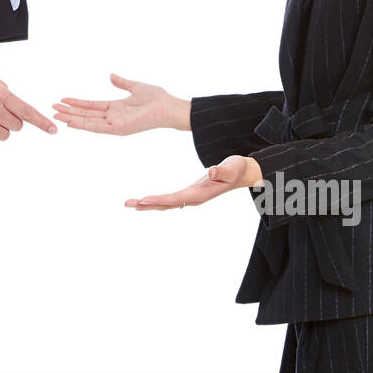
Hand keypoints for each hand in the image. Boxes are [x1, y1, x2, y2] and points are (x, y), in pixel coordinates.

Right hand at [52, 73, 186, 135]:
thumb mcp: (135, 86)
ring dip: (72, 118)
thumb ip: (121, 82)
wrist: (167, 106)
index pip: (91, 105)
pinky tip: (71, 123)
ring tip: (56, 115)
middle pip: (86, 114)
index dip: (76, 103)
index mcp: (115, 107)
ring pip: (88, 122)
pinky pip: (97, 128)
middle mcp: (112, 117)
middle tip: (52, 109)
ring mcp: (114, 124)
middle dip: (69, 111)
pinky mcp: (118, 129)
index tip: (62, 99)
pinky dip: (84, 125)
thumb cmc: (156, 98)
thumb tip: (111, 76)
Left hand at [124, 155, 263, 209]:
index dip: (159, 199)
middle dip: (147, 204)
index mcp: (201, 193)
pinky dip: (156, 201)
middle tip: (127, 203)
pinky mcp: (191, 194)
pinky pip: (170, 200)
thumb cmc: (238, 169)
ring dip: (148, 204)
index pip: (175, 198)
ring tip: (130, 204)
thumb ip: (223, 170)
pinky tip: (146, 201)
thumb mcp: (232, 167)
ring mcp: (192, 197)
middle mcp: (194, 198)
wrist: (245, 174)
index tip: (143, 200)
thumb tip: (213, 171)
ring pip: (166, 204)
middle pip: (166, 204)